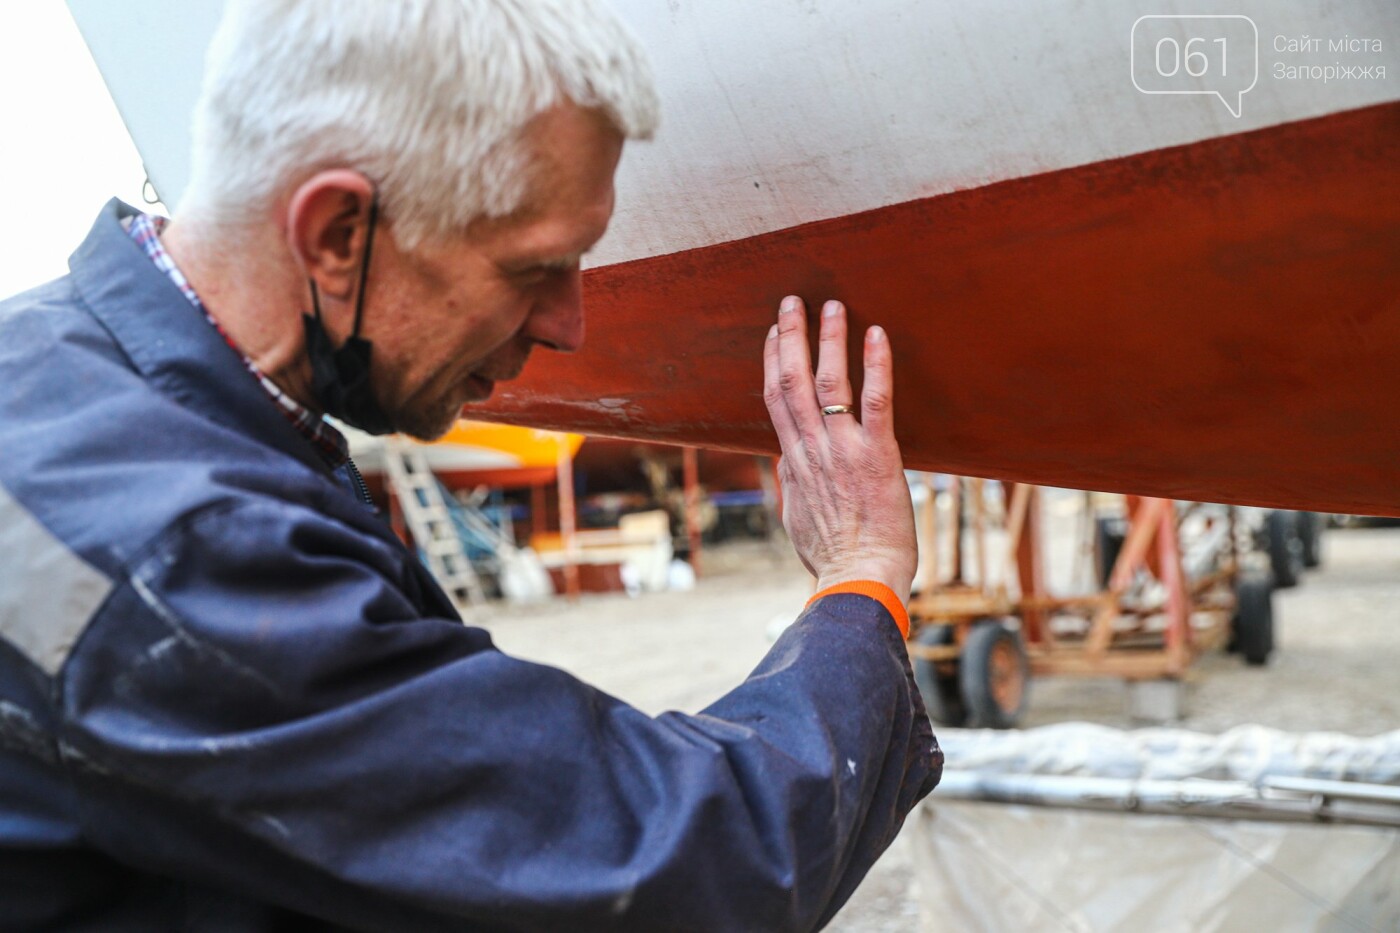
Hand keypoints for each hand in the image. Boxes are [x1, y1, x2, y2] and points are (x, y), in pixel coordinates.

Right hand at [762, 296, 916, 603]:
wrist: (857, 580)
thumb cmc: (831, 558)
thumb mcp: (797, 519)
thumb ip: (792, 484)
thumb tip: (786, 465)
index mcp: (794, 462)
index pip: (775, 400)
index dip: (771, 362)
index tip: (772, 335)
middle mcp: (812, 449)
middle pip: (791, 380)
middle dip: (790, 337)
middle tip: (792, 302)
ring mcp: (843, 450)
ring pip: (828, 382)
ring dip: (829, 339)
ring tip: (832, 305)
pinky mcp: (878, 456)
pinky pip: (875, 401)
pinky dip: (876, 365)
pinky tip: (877, 335)